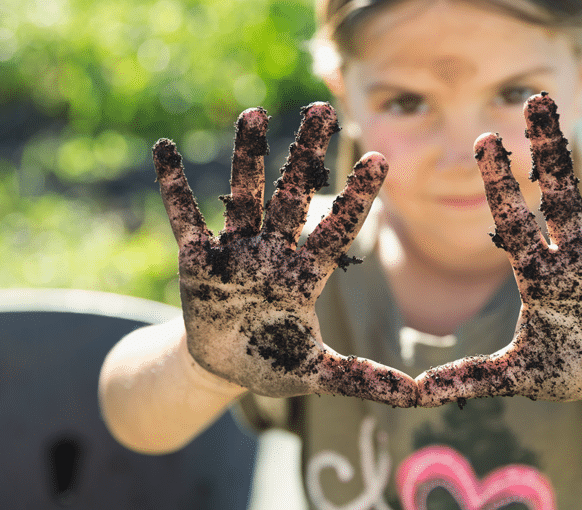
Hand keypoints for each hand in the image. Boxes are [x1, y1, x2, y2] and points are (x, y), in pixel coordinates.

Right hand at [154, 103, 416, 406]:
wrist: (224, 368)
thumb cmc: (274, 363)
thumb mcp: (320, 374)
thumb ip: (364, 378)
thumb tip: (417, 393)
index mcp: (305, 274)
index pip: (335, 228)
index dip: (355, 197)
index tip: (379, 159)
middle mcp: (273, 252)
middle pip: (292, 195)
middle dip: (305, 155)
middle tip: (321, 109)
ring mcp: (234, 252)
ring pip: (242, 195)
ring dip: (247, 157)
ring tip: (254, 114)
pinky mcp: (195, 260)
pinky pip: (182, 217)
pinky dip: (172, 186)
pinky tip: (164, 148)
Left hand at [417, 93, 581, 406]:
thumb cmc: (563, 370)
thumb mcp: (517, 376)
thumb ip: (470, 378)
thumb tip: (417, 393)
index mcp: (538, 274)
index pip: (515, 220)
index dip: (501, 183)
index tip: (486, 139)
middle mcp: (574, 255)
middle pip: (559, 193)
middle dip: (549, 150)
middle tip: (537, 101)